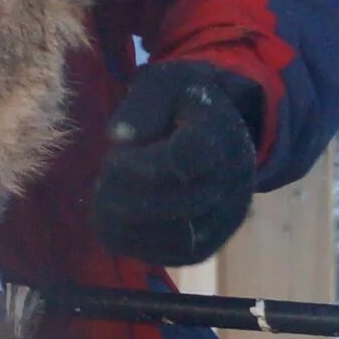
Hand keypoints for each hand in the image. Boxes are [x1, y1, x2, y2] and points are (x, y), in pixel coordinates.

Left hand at [91, 60, 263, 265]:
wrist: (218, 133)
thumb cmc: (181, 103)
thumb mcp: (164, 83)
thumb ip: (143, 103)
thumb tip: (118, 137)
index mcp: (222, 141)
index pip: (178, 163)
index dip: (135, 162)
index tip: (116, 149)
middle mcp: (230, 188)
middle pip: (165, 203)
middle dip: (120, 186)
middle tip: (109, 167)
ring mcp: (220, 223)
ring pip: (159, 236)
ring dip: (119, 214)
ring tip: (110, 187)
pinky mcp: (203, 248)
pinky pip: (157, 255)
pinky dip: (126, 235)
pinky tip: (117, 209)